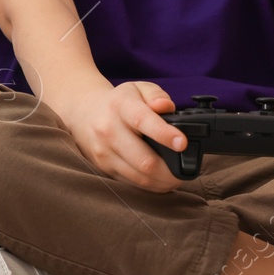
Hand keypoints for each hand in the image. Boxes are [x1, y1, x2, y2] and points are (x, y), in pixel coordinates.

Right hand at [57, 80, 186, 192]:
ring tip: (178, 176)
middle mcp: (108, 130)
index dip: (164, 133)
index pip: (141, 120)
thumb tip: (166, 106)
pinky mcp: (104, 168)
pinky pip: (133, 184)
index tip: (182, 143)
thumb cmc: (120, 103)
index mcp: (120, 106)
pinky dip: (152, 185)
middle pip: (144, 159)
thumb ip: (156, 94)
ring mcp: (104, 152)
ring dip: (164, 180)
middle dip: (171, 169)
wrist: (85, 115)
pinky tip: (162, 179)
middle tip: (188, 167)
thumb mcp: (138, 89)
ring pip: (140, 176)